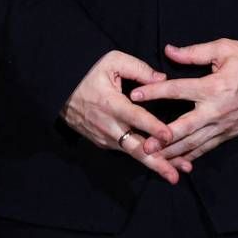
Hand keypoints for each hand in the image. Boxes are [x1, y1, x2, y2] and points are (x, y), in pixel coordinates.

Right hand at [61, 50, 182, 184]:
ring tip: (175, 175)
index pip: (136, 117)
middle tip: (176, 176)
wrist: (62, 91)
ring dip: (154, 164)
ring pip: (133, 154)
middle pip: (135, 148)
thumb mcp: (112, 61)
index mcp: (111, 104)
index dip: (153, 127)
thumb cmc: (89, 73)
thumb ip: (139, 69)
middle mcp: (108, 126)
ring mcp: (105, 138)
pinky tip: (161, 162)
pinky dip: (143, 158)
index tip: (170, 136)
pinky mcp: (104, 143)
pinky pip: (126, 151)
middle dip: (157, 163)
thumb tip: (162, 79)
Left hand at [133, 39, 237, 164]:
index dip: (155, 92)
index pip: (178, 91)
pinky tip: (177, 161)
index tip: (135, 95)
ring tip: (154, 158)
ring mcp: (223, 125)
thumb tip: (169, 51)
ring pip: (194, 143)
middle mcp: (216, 110)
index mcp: (213, 87)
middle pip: (184, 127)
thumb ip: (195, 52)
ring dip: (173, 152)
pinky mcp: (229, 133)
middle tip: (143, 144)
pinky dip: (191, 156)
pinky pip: (207, 147)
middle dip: (162, 137)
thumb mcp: (225, 49)